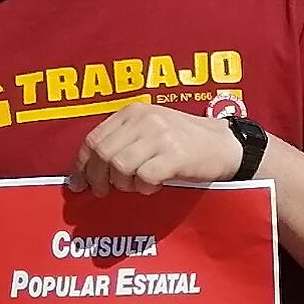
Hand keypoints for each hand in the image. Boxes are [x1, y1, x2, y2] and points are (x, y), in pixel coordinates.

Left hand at [72, 104, 252, 192]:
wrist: (224, 145)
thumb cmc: (182, 142)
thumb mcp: (150, 131)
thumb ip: (120, 143)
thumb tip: (84, 173)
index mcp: (132, 112)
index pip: (93, 139)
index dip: (83, 165)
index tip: (80, 183)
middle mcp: (144, 119)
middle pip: (103, 154)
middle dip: (98, 178)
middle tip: (104, 192)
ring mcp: (160, 136)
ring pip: (120, 166)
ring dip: (124, 184)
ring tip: (136, 185)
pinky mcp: (175, 155)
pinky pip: (144, 177)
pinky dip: (144, 188)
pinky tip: (154, 186)